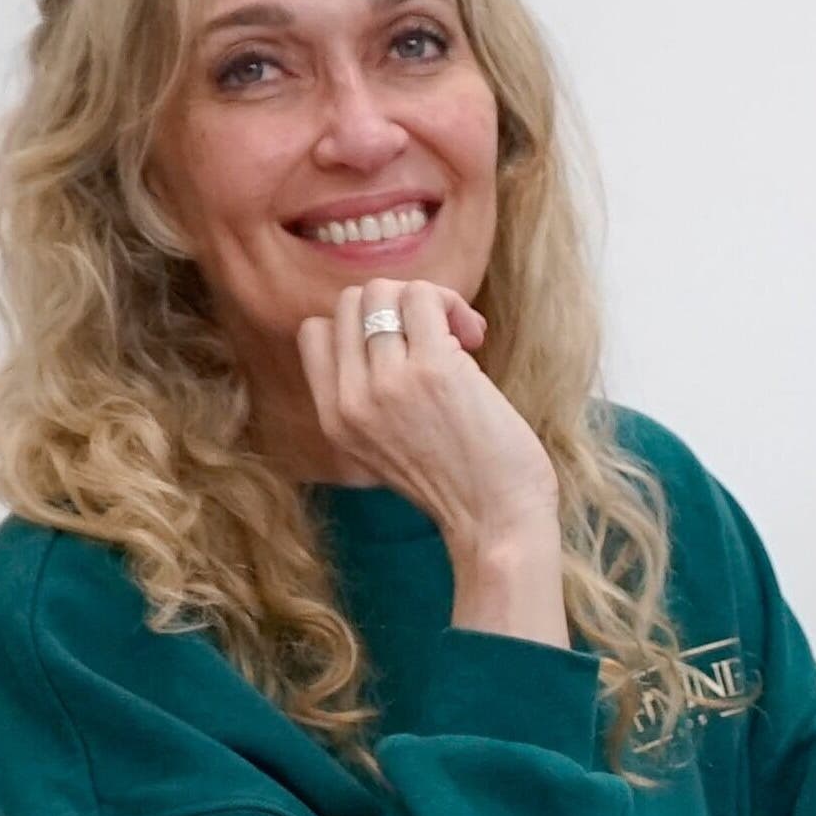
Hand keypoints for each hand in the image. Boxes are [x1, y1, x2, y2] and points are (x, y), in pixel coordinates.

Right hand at [293, 279, 566, 645]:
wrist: (498, 525)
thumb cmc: (462, 486)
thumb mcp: (387, 449)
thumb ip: (372, 398)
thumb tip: (392, 326)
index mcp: (334, 419)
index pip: (317, 331)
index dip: (364, 326)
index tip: (404, 351)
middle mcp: (351, 400)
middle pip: (351, 302)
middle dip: (398, 305)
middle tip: (442, 340)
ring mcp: (388, 383)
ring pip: (384, 290)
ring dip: (429, 301)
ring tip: (462, 337)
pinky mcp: (433, 370)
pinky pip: (425, 297)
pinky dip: (451, 305)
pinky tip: (475, 336)